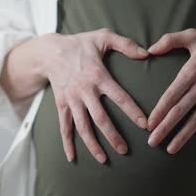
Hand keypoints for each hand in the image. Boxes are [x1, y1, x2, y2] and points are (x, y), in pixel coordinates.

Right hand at [42, 28, 149, 163]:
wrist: (49, 51)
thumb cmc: (80, 44)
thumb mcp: (103, 36)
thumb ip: (125, 44)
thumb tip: (146, 53)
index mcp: (98, 75)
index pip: (118, 96)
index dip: (131, 110)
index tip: (144, 124)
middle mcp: (84, 90)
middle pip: (100, 118)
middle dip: (113, 135)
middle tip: (125, 150)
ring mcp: (71, 100)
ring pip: (82, 126)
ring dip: (92, 144)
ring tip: (104, 159)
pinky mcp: (61, 105)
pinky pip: (64, 127)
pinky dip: (67, 143)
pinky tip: (72, 158)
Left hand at [145, 28, 195, 159]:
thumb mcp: (193, 36)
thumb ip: (170, 39)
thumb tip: (149, 49)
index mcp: (191, 72)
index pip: (171, 95)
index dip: (159, 111)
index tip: (149, 124)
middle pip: (180, 111)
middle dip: (165, 128)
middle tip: (152, 142)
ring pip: (195, 121)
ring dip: (183, 137)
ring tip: (170, 150)